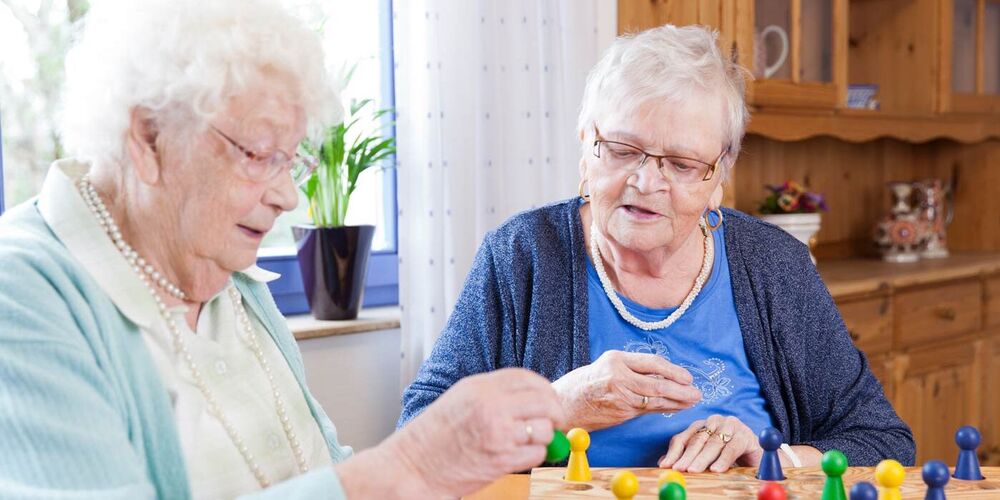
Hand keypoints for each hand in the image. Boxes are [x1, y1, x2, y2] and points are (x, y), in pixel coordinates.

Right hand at [386, 368, 566, 497]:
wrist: (414, 466)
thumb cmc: (435, 435)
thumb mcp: (462, 399)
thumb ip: (497, 394)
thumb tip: (536, 398)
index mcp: (480, 387)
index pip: (528, 378)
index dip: (545, 388)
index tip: (549, 399)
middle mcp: (491, 406)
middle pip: (545, 402)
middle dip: (555, 412)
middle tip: (554, 421)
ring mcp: (498, 433)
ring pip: (545, 429)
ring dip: (542, 437)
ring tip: (522, 441)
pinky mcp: (502, 460)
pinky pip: (536, 454)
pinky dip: (533, 456)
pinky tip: (515, 455)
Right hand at [550, 350, 700, 430]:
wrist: (563, 403)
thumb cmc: (585, 383)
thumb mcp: (606, 366)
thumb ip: (631, 369)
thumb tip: (663, 375)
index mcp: (615, 359)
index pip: (651, 363)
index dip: (672, 370)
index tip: (687, 376)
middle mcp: (618, 376)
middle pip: (656, 384)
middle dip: (680, 389)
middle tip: (697, 392)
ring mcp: (619, 396)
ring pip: (654, 399)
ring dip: (676, 402)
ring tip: (692, 401)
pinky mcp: (620, 413)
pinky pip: (646, 410)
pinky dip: (663, 409)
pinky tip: (675, 408)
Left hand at [658, 415, 761, 472]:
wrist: (756, 459)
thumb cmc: (727, 459)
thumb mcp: (704, 459)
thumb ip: (686, 459)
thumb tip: (663, 464)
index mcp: (700, 426)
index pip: (682, 438)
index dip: (673, 453)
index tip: (666, 467)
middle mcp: (713, 422)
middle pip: (696, 440)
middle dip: (686, 457)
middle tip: (679, 470)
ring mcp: (730, 425)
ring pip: (712, 443)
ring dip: (702, 458)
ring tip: (694, 471)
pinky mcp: (745, 434)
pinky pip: (731, 448)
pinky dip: (723, 460)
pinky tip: (716, 469)